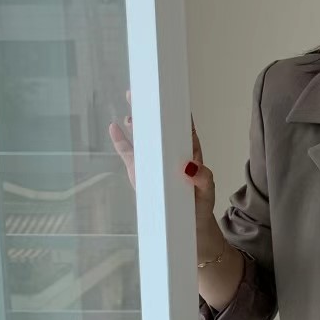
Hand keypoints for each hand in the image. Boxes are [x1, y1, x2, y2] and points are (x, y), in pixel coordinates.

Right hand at [108, 93, 217, 241]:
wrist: (188, 227)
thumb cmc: (200, 204)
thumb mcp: (206, 190)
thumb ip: (202, 178)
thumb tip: (189, 166)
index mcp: (189, 151)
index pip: (183, 126)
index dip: (176, 109)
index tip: (168, 92)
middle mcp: (170, 152)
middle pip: (160, 125)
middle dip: (152, 108)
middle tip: (140, 91)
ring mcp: (153, 161)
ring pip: (144, 136)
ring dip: (137, 121)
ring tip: (129, 104)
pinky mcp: (139, 173)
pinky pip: (129, 153)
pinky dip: (121, 141)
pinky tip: (114, 128)